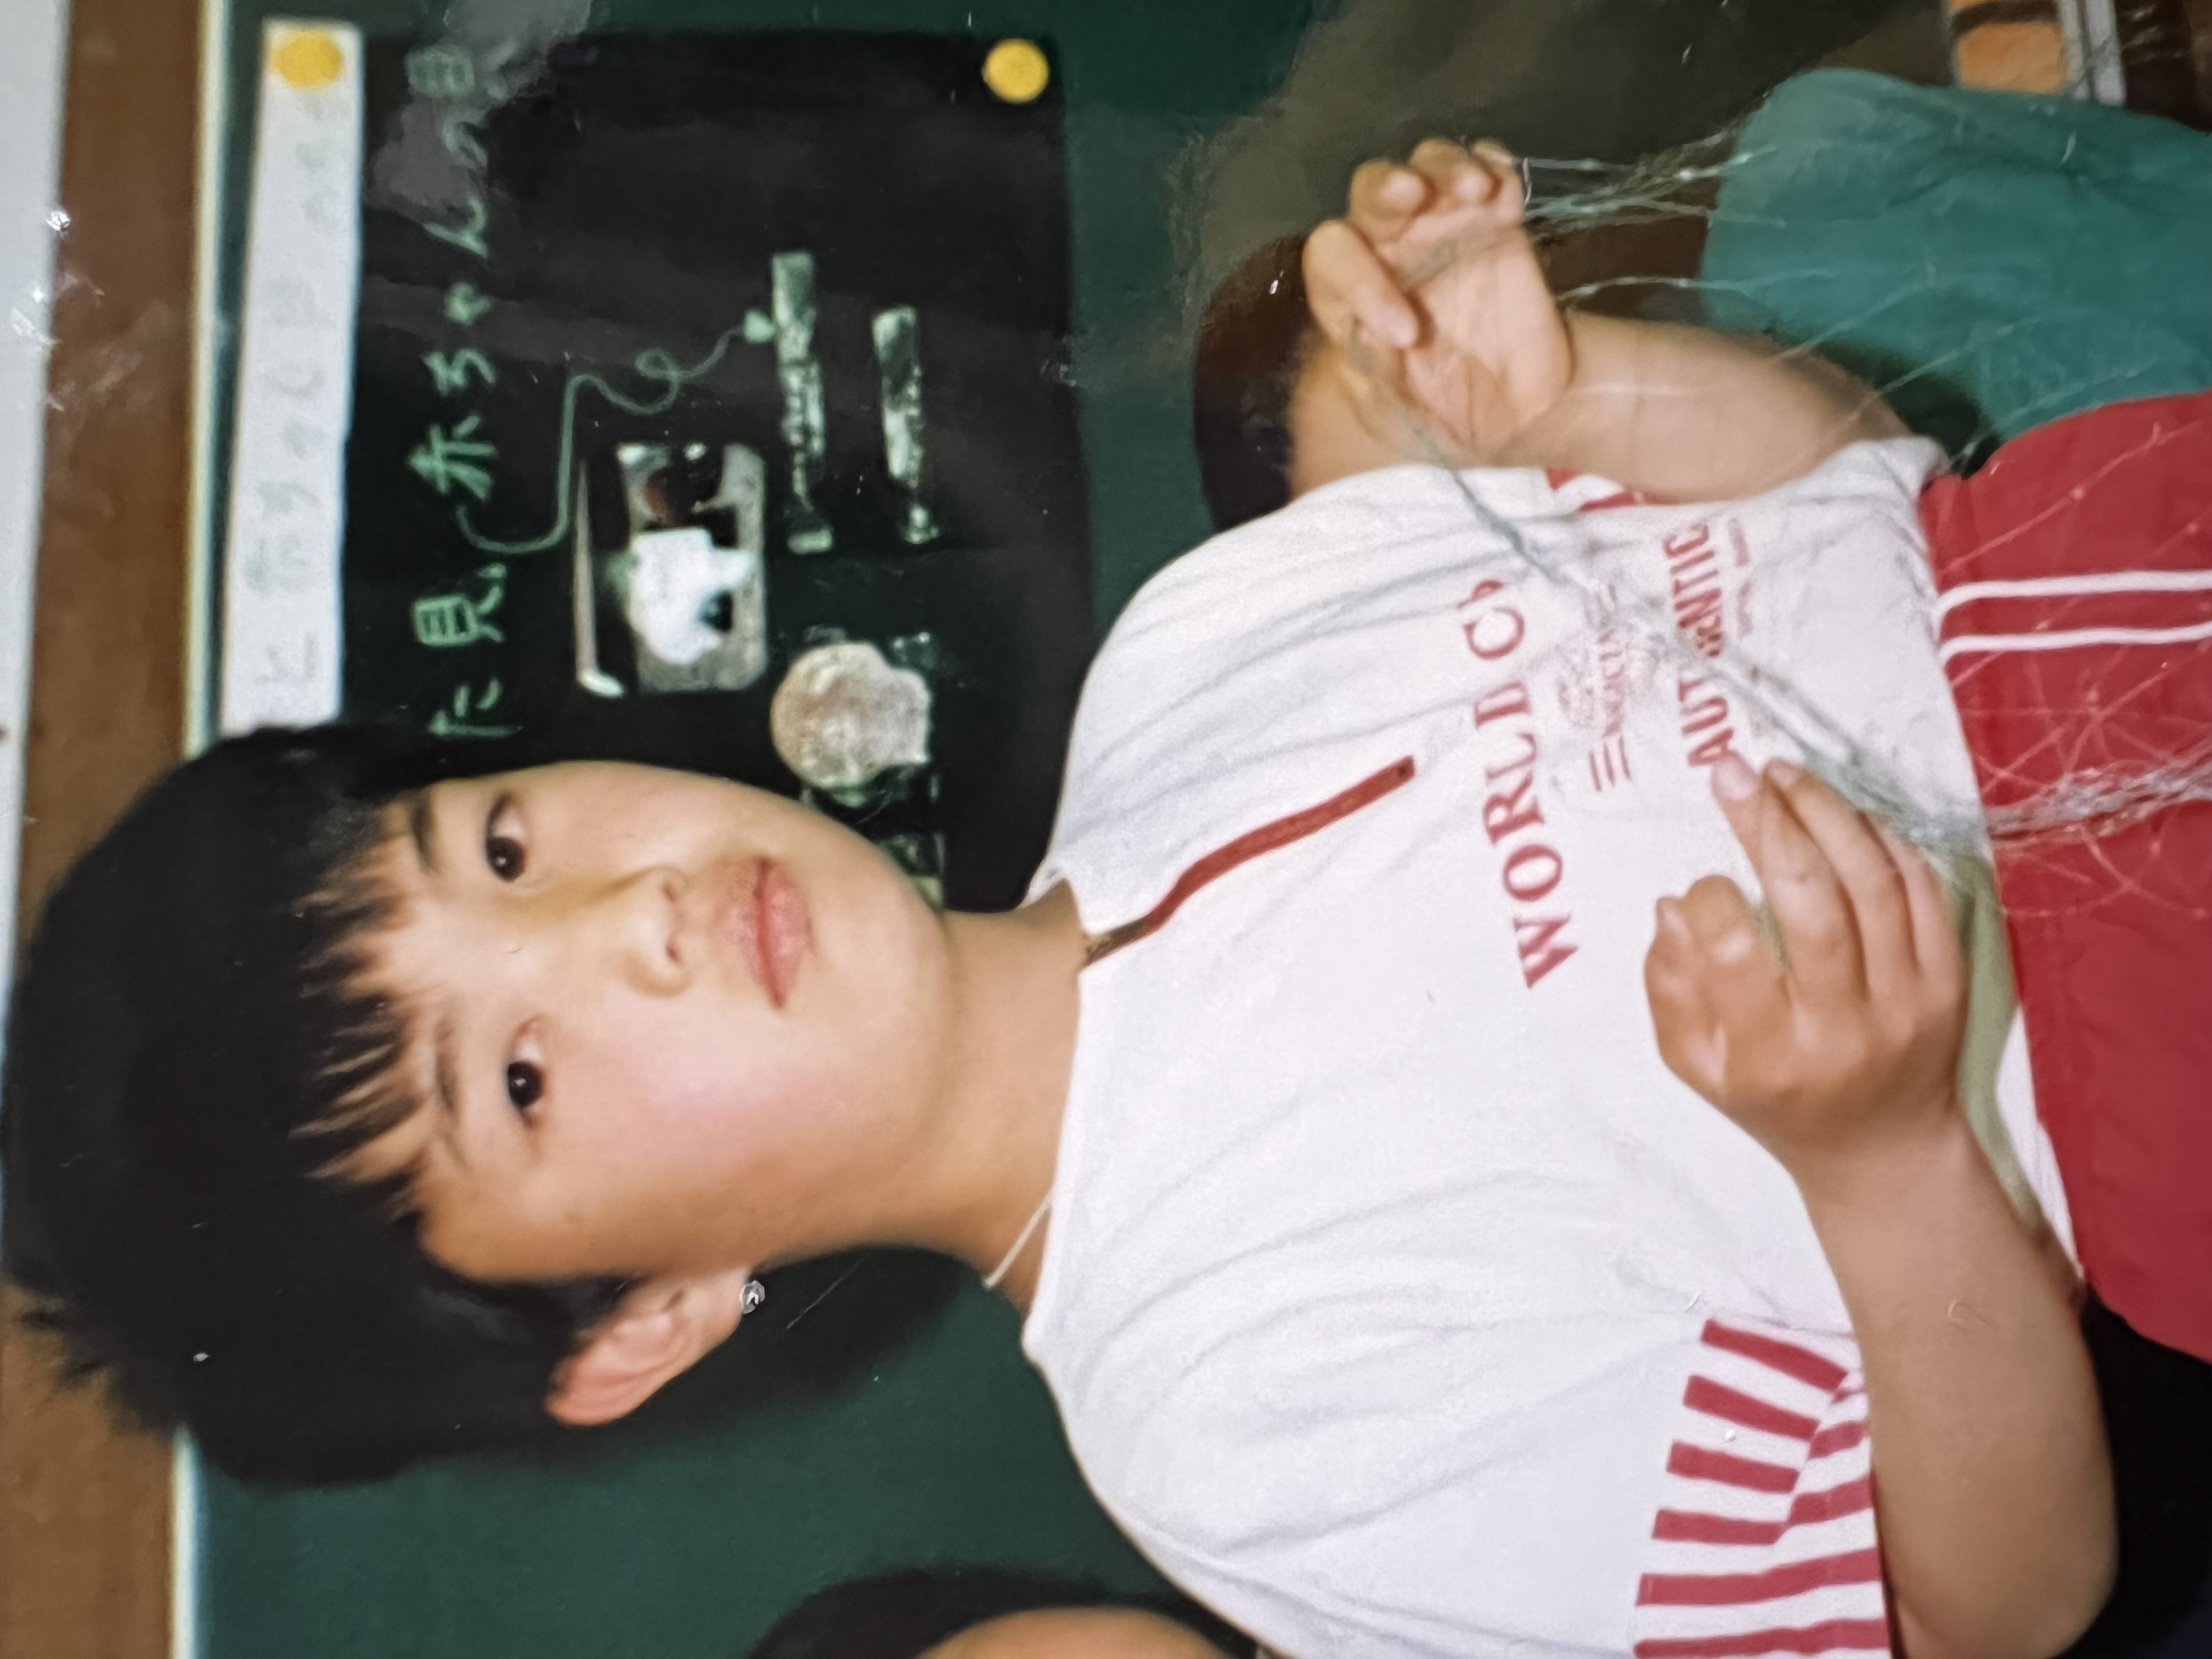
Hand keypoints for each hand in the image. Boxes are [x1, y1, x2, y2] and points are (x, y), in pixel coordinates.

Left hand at [1303, 139, 1574, 463]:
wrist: (1518, 412)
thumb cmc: (1444, 413)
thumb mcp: (1400, 411)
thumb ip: (1378, 371)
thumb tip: (1369, 334)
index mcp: (1352, 295)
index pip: (1333, 260)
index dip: (1360, 282)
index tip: (1407, 333)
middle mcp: (1391, 250)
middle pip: (1371, 191)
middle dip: (1387, 187)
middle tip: (1413, 196)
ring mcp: (1445, 228)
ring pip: (1429, 165)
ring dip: (1447, 167)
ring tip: (1474, 191)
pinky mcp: (1497, 222)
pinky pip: (1491, 170)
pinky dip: (1496, 167)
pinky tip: (1506, 194)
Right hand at [1643, 755, 1966, 1191]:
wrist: (1882, 1149)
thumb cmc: (1773, 1101)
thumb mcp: (1697, 1065)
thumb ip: (1671, 987)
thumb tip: (1674, 906)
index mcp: (1770, 1053)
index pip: (1735, 950)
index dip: (1710, 898)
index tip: (1700, 883)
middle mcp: (1844, 1027)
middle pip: (1812, 901)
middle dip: (1766, 823)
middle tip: (1731, 773)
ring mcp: (1908, 1002)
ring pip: (1873, 883)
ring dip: (1825, 814)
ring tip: (1783, 775)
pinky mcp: (1950, 981)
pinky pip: (1924, 891)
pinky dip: (1883, 841)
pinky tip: (1842, 814)